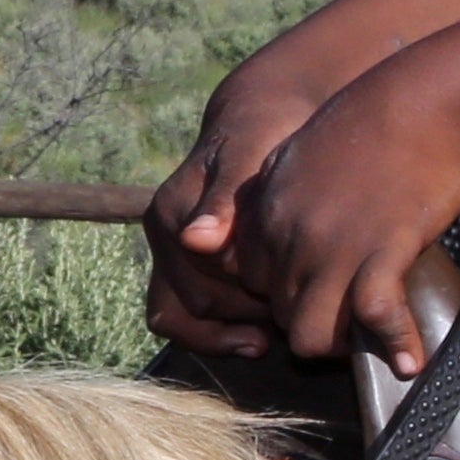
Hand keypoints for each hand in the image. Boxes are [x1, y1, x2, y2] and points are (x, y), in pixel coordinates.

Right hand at [143, 59, 328, 357]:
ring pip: (183, 320)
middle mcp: (162, 237)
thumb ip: (224, 199)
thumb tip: (194, 242)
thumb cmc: (264, 136)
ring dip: (232, 330)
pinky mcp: (180, 270)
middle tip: (297, 307)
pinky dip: (219, 335)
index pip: (206, 281)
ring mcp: (168, 257)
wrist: (261, 123)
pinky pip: (184, 320)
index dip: (252, 296)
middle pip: (198, 306)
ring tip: (279, 324)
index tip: (296, 292)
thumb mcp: (251, 154)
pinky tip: (260, 336)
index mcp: (170, 212)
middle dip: (248, 314)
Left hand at [219, 70, 459, 368]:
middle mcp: (288, 238)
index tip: (319, 296)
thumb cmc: (367, 126)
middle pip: (281, 315)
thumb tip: (264, 225)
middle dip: (314, 329)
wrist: (420, 101)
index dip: (285, 297)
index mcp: (265, 216)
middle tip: (352, 332)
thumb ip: (271, 198)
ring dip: (344, 349)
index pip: (253, 285)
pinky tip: (412, 362)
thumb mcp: (296, 159)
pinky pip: (375, 319)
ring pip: (312, 334)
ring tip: (373, 348)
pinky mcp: (381, 252)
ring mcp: (332, 248)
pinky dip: (396, 346)